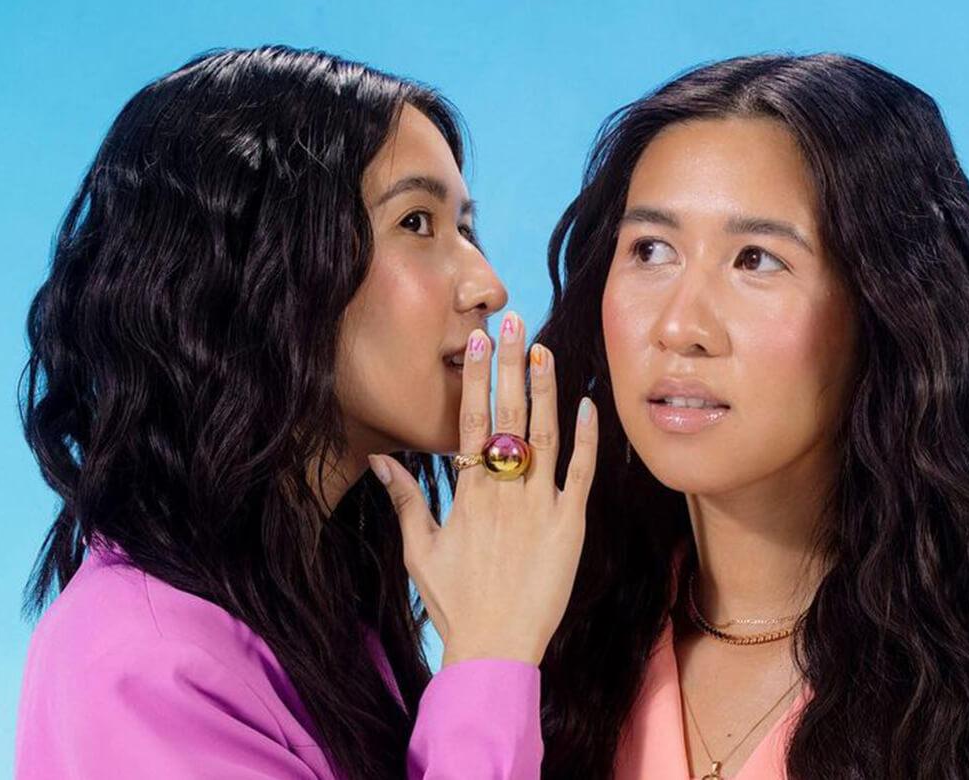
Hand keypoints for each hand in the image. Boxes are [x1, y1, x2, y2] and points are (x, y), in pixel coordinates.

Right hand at [368, 312, 596, 665]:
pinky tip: (587, 404)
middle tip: (513, 320)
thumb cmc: (455, 601)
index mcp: (467, 492)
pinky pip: (581, 473)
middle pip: (507, 414)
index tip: (479, 341)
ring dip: (545, 389)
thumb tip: (381, 459)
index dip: (476, 377)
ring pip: (545, 434)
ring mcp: (540, 504)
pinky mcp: (571, 523)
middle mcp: (504, 489)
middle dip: (510, 364)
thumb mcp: (419, 550)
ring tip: (545, 348)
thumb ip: (405, 500)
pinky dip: (586, 438)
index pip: (471, 420)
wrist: (496, 647)